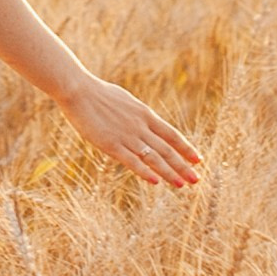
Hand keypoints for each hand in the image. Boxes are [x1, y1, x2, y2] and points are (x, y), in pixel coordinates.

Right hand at [55, 68, 200, 187]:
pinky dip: (145, 172)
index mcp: (145, 114)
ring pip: (153, 157)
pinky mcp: (111, 144)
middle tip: (196, 180)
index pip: (171, 134)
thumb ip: (137, 114)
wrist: (78, 90)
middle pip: (166, 149)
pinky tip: (156, 182)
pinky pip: (132, 161)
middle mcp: (140, 126)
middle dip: (183, 165)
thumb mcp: (126, 101)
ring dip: (169, 172)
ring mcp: (126, 136)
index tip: (198, 160)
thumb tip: (146, 119)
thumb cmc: (99, 94)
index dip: (186, 148)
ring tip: (182, 185)